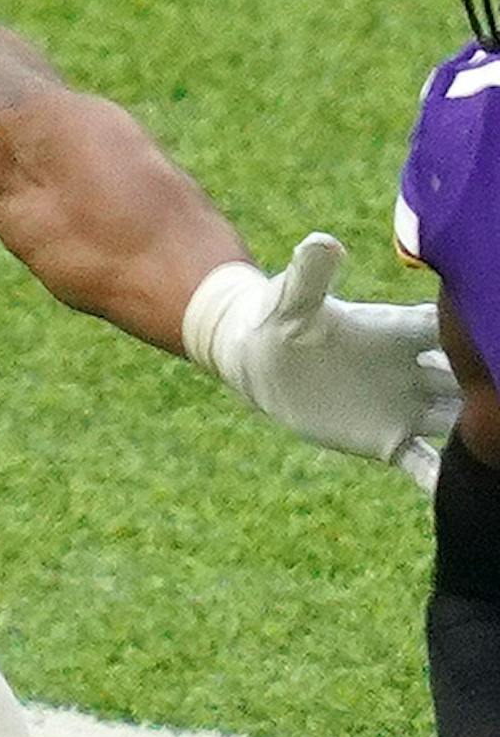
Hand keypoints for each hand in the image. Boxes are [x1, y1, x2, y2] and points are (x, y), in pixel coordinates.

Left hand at [184, 234, 458, 480]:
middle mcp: (412, 368)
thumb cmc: (279, 317)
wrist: (259, 359)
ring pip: (459, 421)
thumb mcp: (293, 299)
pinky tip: (459, 494)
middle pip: (470, 376)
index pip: (451, 329)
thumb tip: (322, 242)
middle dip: (492, 384)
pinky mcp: (386, 439)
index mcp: (397, 331)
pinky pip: (423, 463)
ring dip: (481, 432)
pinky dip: (442, 478)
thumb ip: (310, 275)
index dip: (480, 330)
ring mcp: (405, 406)